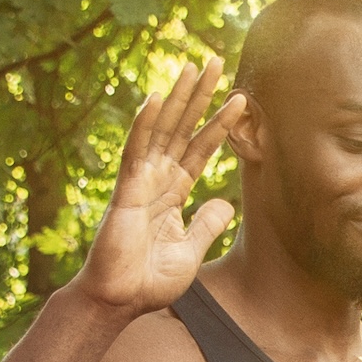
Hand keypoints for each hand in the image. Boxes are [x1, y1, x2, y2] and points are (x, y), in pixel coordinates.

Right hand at [74, 59, 246, 318]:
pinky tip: (156, 98)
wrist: (121, 300)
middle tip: (214, 61)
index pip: (201, 150)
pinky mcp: (126, 191)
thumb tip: (226, 202)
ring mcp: (140, 181)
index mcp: (173, 192)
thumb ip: (207, 224)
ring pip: (162, 130)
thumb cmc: (149, 280)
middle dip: (200, 96)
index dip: (220, 125)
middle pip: (182, 128)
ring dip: (179, 98)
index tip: (241, 100)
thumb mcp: (190, 250)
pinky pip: (136, 151)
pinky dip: (145, 124)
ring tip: (193, 67)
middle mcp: (157, 179)